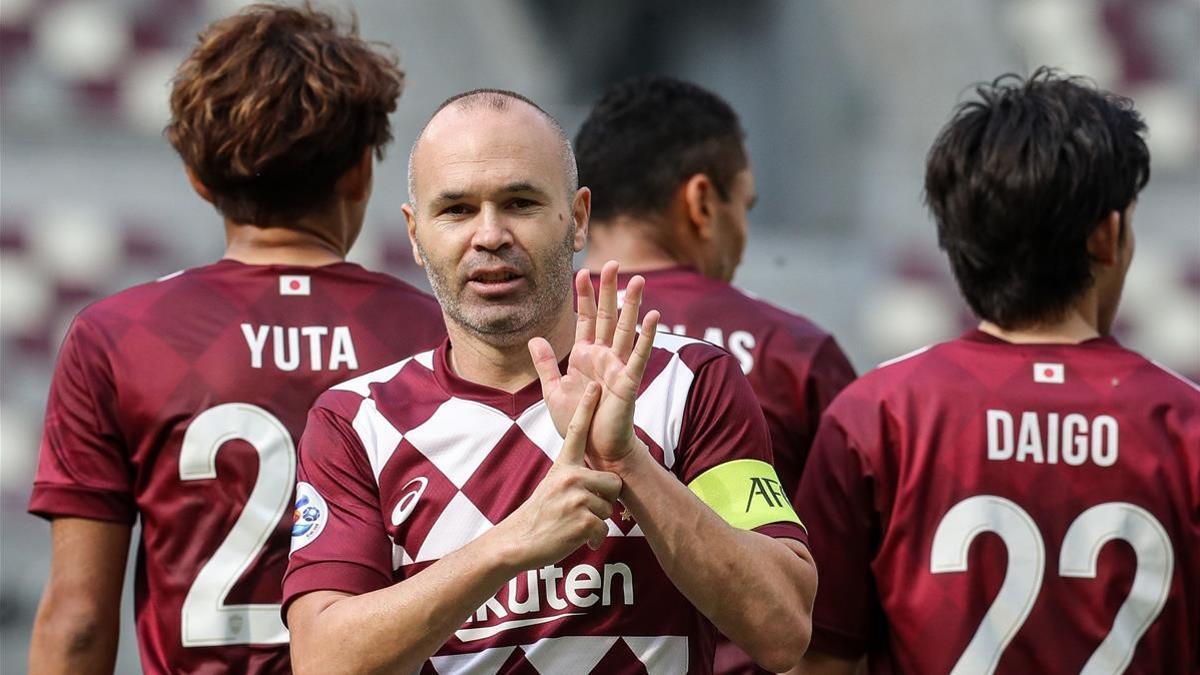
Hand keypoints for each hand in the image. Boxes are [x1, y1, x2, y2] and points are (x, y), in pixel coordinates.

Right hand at [496, 383, 622, 568]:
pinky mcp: (583, 520)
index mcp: (563, 466)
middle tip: (582, 511)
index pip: (576, 432)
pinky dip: (594, 538)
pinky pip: (604, 528)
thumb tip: (603, 484)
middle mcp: (571, 477)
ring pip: (609, 509)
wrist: (518, 541)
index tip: (595, 386)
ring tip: (573, 525)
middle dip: (605, 500)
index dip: (586, 408)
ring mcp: (577, 498)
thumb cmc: (540, 516)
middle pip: (613, 484)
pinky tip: (576, 538)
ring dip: (596, 521)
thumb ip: (575, 477)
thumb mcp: (552, 486)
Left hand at [528, 261, 659, 468]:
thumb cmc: (578, 423)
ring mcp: (618, 367)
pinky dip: (647, 335)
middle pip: (608, 316)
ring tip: (638, 280)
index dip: (584, 296)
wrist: (593, 449)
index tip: (581, 272)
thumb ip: (545, 364)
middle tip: (613, 263)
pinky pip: (639, 355)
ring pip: (626, 329)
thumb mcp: (553, 391)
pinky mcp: (629, 382)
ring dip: (632, 304)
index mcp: (585, 356)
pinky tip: (655, 315)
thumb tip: (535, 338)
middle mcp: (604, 356)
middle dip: (609, 290)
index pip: (585, 319)